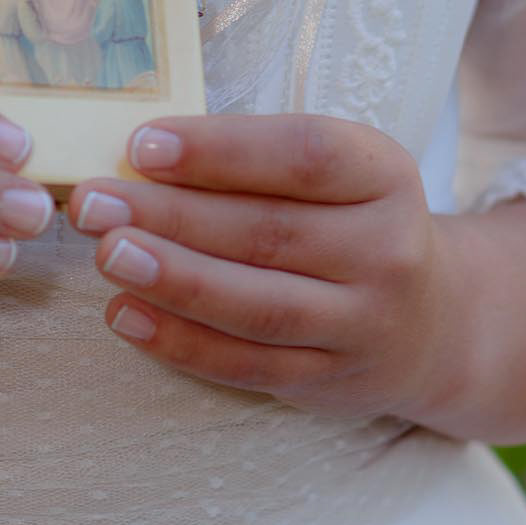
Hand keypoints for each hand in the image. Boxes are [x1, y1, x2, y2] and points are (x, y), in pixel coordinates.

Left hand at [67, 113, 468, 424]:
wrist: (432, 323)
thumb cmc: (351, 224)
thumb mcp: (337, 175)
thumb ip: (255, 161)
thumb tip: (139, 156)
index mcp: (385, 176)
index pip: (305, 155)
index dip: (221, 150)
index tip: (143, 144)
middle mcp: (387, 251)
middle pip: (267, 231)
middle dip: (169, 215)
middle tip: (93, 202)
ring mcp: (363, 324)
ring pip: (256, 305)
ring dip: (173, 279)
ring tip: (107, 254)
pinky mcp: (329, 380)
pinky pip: (246, 366)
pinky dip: (180, 343)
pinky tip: (125, 315)